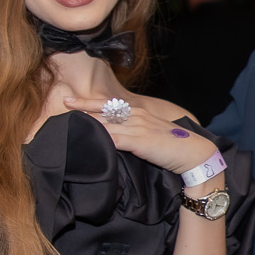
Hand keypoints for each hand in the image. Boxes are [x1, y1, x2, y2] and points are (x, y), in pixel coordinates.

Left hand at [64, 96, 214, 175]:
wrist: (193, 153)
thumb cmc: (174, 146)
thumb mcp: (152, 134)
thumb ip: (135, 132)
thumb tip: (118, 137)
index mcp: (138, 112)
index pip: (108, 104)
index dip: (87, 103)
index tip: (69, 101)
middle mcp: (135, 116)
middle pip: (101, 112)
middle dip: (80, 110)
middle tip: (60, 107)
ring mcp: (137, 127)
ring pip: (104, 124)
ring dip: (85, 125)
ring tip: (65, 125)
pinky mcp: (139, 141)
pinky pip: (114, 139)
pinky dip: (99, 139)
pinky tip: (86, 141)